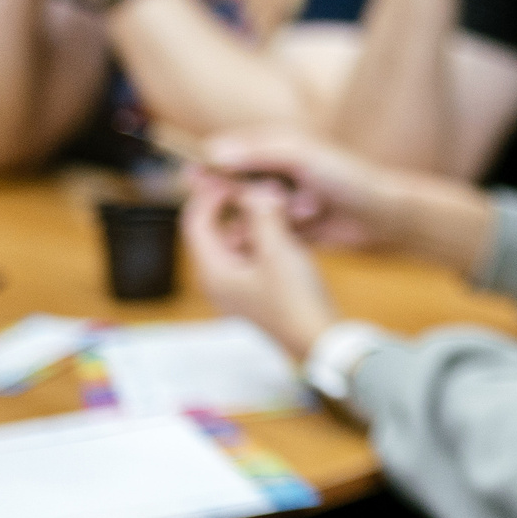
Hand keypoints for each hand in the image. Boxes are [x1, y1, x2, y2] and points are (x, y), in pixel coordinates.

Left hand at [182, 177, 339, 358]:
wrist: (321, 340)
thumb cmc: (296, 300)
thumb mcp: (278, 249)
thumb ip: (263, 214)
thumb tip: (256, 188)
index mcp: (213, 271)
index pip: (195, 222)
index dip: (209, 195)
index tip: (231, 177)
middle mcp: (219, 281)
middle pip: (216, 230)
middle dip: (237, 205)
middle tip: (259, 186)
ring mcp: (239, 289)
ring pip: (238, 242)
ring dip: (255, 220)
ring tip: (279, 204)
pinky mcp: (258, 293)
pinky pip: (254, 255)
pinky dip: (266, 237)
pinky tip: (289, 227)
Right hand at [200, 129, 403, 249]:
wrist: (384, 215)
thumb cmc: (348, 177)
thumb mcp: (302, 156)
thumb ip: (259, 152)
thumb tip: (214, 151)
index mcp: (275, 147)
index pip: (229, 153)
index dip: (208, 165)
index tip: (191, 177)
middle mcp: (275, 173)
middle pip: (234, 186)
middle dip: (241, 197)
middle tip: (266, 201)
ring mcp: (282, 202)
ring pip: (248, 214)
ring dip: (266, 218)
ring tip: (308, 211)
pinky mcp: (290, 228)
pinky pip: (264, 234)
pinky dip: (272, 236)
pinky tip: (296, 232)